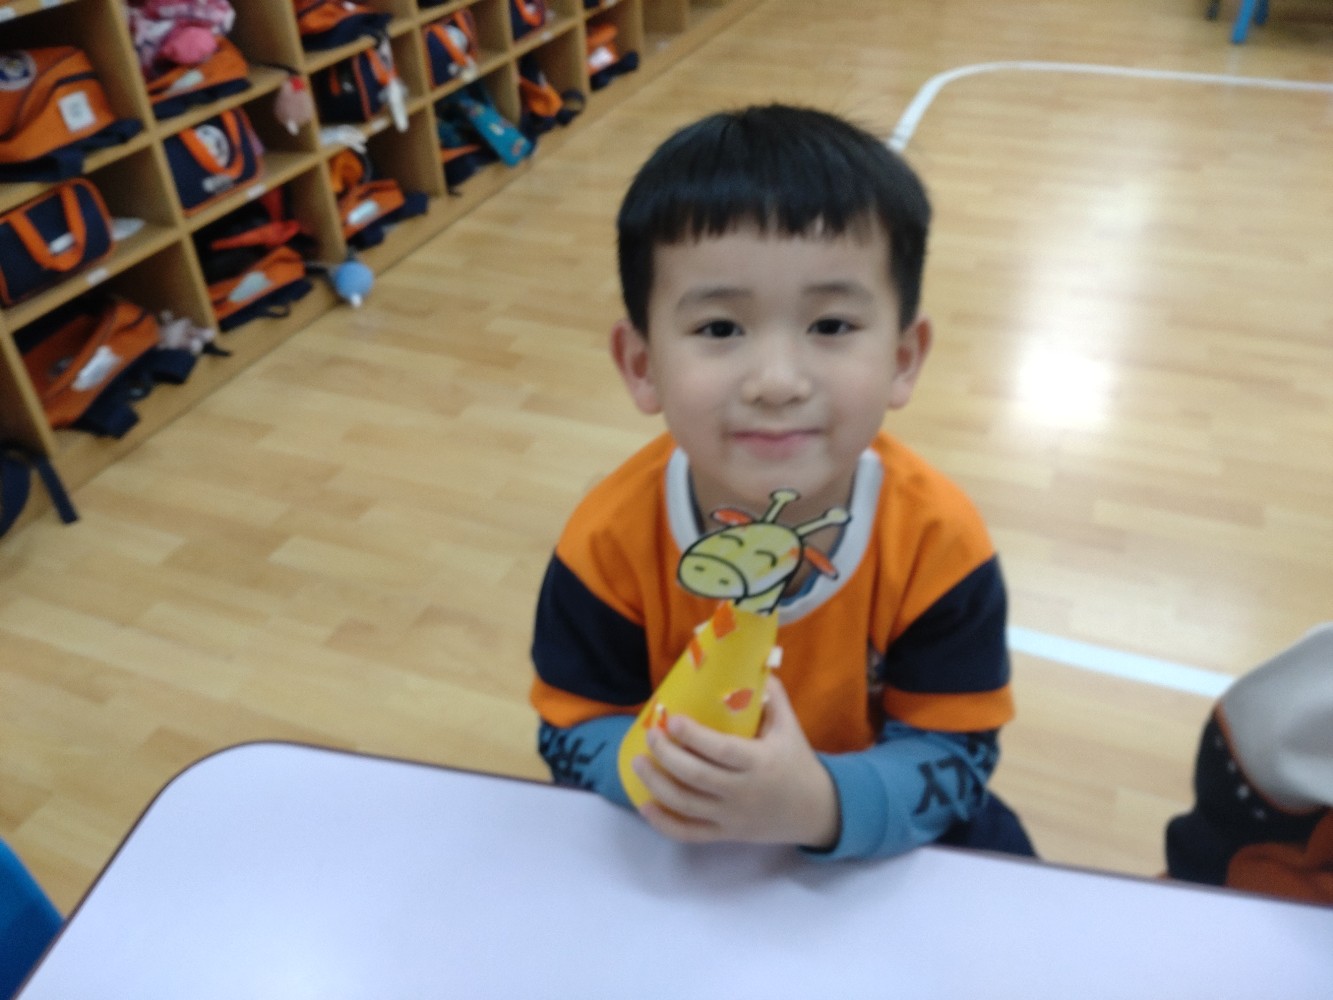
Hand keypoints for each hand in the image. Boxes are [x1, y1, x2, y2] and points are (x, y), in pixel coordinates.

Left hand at [631, 675, 840, 848]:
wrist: (816, 812)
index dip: (693, 736)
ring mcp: (731, 816)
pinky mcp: (725, 834)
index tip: (672, 719)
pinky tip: (645, 805)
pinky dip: (664, 823)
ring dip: (656, 784)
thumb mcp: (789, 727)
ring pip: (686, 805)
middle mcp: (743, 792)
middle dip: (666, 755)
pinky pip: (689, 834)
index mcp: (760, 762)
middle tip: (650, 734)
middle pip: (696, 777)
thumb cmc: (798, 762)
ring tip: (638, 762)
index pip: (721, 750)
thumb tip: (749, 662)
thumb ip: (771, 695)